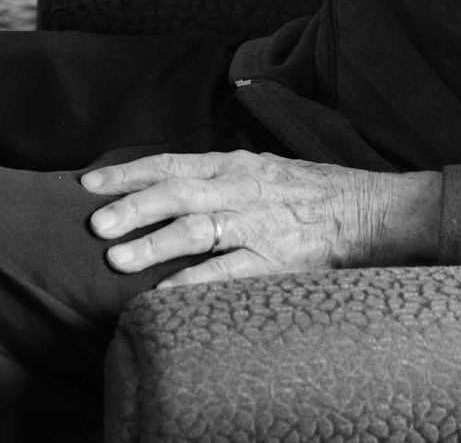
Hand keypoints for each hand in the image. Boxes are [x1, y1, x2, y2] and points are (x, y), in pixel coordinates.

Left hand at [82, 152, 442, 288]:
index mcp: (235, 165)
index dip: (128, 174)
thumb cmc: (310, 192)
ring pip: (197, 229)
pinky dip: (194, 282)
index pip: (171, 164)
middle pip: (176, 192)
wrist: (371, 210)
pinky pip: (228, 271)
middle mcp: (241, 189)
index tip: (90, 184)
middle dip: (132, 207)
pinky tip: (164, 295)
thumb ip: (219, 175)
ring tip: (118, 259)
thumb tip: (167, 184)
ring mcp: (258, 224)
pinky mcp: (276, 259)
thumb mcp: (262, 169)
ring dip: (154, 244)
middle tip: (96, 224)